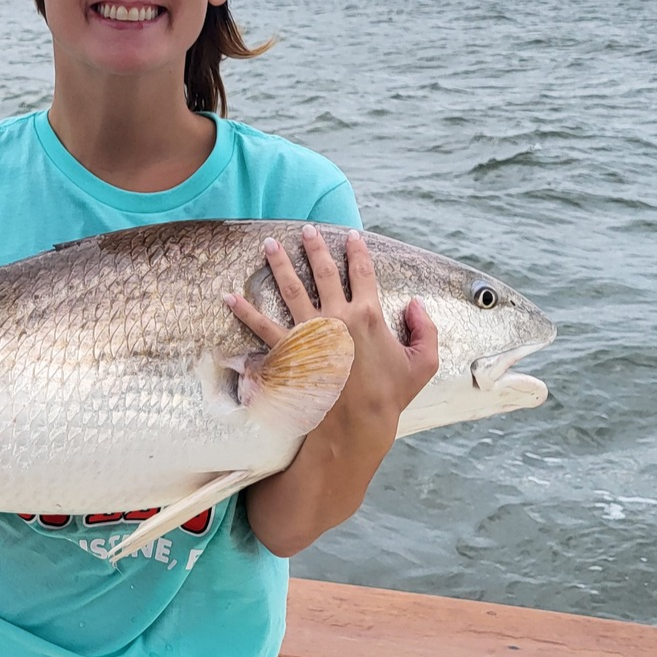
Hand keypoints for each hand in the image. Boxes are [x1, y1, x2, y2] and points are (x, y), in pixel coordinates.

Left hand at [226, 225, 440, 556]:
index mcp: (369, 316)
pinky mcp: (289, 351)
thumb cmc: (390, 396)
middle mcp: (337, 317)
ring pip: (290, 288)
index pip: (363, 273)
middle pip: (324, 272)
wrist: (357, 426)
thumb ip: (426, 330)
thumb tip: (416, 304)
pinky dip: (244, 311)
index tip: (351, 235)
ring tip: (268, 245)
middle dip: (314, 247)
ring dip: (278, 264)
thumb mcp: (424, 364)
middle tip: (304, 230)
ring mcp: (310, 333)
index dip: (358, 251)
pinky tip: (230, 297)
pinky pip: (262, 326)